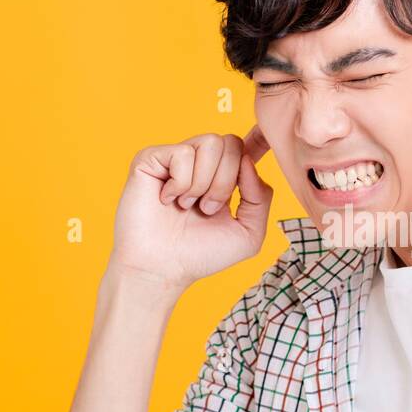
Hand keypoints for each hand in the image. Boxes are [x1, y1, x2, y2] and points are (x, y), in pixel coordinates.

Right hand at [108, 126, 272, 288]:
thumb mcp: (248, 233)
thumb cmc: (200, 255)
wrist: (162, 269)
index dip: (254, 150)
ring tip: (187, 205)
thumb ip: (260, 197)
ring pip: (211, 143)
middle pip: (232, 143)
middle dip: (226, 182)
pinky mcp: (151, 159)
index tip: (243, 180)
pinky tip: (167, 199)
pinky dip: (181, 183)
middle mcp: (199, 163)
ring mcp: (175, 158)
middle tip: (206, 209)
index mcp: (222, 176)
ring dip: (204, 183)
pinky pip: (183, 153)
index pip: (244, 147)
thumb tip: (248, 161)